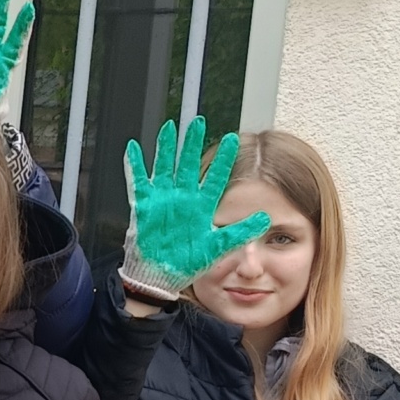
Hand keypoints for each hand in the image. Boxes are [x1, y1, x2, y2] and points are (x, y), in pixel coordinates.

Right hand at [122, 116, 271, 298]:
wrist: (159, 277)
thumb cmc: (186, 264)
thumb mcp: (218, 248)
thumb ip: (240, 232)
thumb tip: (266, 220)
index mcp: (202, 206)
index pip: (216, 177)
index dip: (225, 159)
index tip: (235, 140)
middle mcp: (183, 199)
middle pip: (189, 164)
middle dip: (194, 143)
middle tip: (199, 123)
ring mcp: (163, 200)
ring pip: (165, 166)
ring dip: (166, 148)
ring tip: (170, 128)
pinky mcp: (144, 206)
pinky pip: (138, 180)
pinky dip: (134, 165)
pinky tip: (133, 148)